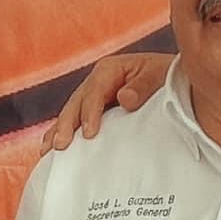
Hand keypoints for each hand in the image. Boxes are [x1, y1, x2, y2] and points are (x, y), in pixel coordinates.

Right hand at [41, 52, 173, 151]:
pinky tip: (49, 147)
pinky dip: (61, 133)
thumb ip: (142, 86)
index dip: (90, 113)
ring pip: (71, 113)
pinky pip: (75, 122)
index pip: (95, 92)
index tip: (90, 134)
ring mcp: (92, 96)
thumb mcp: (159, 76)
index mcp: (110, 69)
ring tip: (47, 150)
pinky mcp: (93, 111)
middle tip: (60, 146)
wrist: (173, 81)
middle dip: (67, 125)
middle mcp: (96, 82)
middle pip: (76, 103)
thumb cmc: (167, 77)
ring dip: (58, 131)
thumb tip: (124, 98)